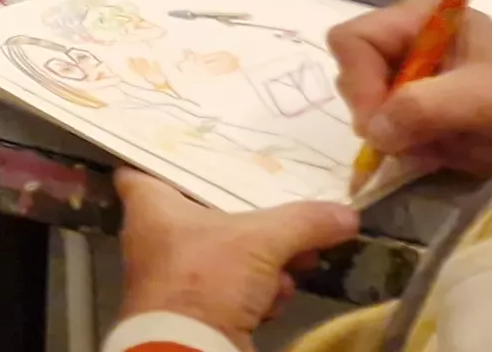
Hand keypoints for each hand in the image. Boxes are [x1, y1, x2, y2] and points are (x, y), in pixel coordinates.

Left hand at [112, 171, 354, 341]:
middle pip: (208, 216)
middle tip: (290, 230)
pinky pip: (232, 291)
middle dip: (255, 227)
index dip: (171, 161)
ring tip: (287, 271)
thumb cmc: (204, 279)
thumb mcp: (261, 240)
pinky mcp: (193, 309)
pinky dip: (255, 296)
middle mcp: (155, 237)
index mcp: (150, 206)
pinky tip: (270, 303)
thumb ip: (304, 222)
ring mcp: (173, 275)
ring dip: (264, 266)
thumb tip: (347, 214)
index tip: (207, 158)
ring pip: (227, 256)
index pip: (143, 169)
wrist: (188, 350)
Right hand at [329, 2, 491, 186]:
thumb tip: (373, 133)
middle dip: (374, 112)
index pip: (353, 41)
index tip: (383, 120)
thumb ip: (420, 107)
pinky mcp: (436, 123)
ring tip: (426, 152)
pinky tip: (429, 162)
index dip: (360, 80)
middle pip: (355, 77)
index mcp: (423, 22)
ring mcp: (425, 88)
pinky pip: (396, 139)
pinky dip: (403, 156)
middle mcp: (416, 49)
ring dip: (391, 138)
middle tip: (404, 140)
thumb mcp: (484, 96)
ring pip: (372, 113)